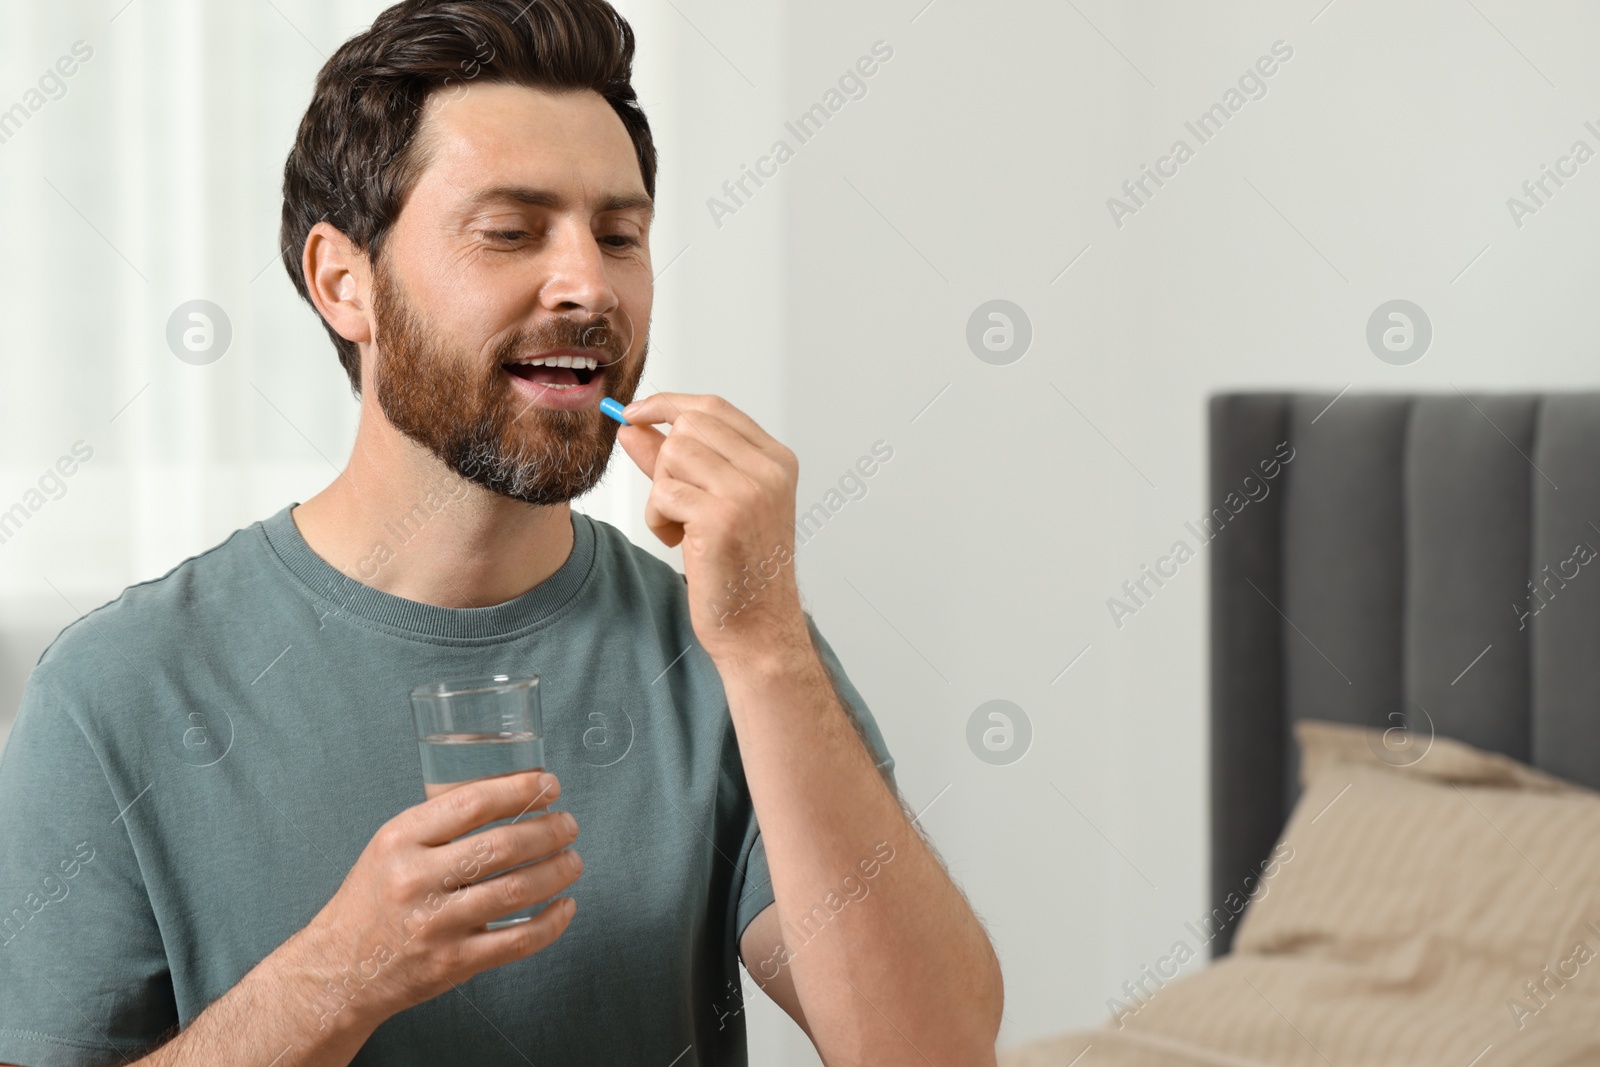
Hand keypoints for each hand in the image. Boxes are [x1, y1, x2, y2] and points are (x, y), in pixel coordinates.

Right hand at [292, 770, 580, 1032]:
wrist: (336, 971)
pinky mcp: (452, 963)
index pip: (472, 802)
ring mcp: (435, 925)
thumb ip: (441, 823)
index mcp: (400, 839)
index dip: (520, 789)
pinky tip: (565, 907)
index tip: (549, 785)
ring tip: (573, 860)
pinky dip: (551, 923)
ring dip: (557, 872)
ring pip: (516, 890)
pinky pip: (516, 941)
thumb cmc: (373, 900)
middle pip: (502, 845)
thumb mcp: (391, 846)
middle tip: (568, 824)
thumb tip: (510, 794)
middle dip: (549, 831)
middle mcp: (416, 879)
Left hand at [617, 393, 810, 664]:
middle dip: (663, 460)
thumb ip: (674, 461)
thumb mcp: (712, 502)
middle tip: (672, 500)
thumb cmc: (738, 568)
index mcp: (776, 460)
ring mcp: (748, 492)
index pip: (714, 408)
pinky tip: (680, 542)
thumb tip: (633, 426)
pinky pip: (663, 492)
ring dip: (661, 493)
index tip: (634, 412)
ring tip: (681, 527)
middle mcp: (768, 470)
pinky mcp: (721, 517)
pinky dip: (658, 519)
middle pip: (688, 427)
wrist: (757, 626)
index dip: (667, 404)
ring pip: (672, 456)